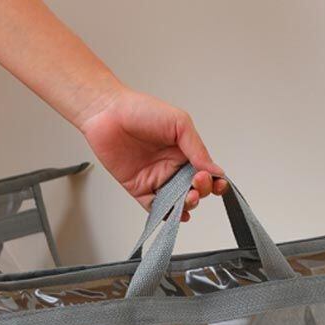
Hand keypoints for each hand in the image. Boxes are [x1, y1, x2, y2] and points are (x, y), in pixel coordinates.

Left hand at [78, 87, 227, 220]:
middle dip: (200, 191)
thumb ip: (197, 148)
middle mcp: (171, 167)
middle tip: (197, 183)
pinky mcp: (139, 189)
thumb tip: (216, 170)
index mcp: (184, 152)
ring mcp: (156, 179)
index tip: (216, 183)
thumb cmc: (141, 110)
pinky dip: (166, 214)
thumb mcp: (179, 123)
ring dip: (186, 205)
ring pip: (176, 201)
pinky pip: (154, 207)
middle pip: (194, 190)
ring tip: (189, 198)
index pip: (206, 173)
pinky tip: (175, 215)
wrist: (107, 112)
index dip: (214, 182)